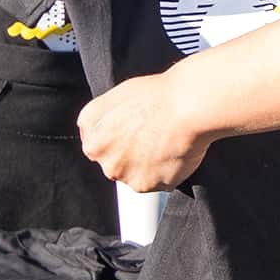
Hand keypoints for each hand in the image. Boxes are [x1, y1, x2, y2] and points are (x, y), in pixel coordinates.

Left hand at [79, 69, 216, 191]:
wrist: (187, 106)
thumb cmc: (158, 95)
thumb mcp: (119, 95)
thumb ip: (107, 117)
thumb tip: (111, 127)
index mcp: (92, 131)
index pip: (98, 143)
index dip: (118, 137)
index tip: (133, 133)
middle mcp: (103, 156)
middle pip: (115, 162)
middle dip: (131, 155)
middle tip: (152, 137)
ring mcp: (123, 173)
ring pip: (135, 175)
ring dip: (148, 166)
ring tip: (166, 143)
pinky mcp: (144, 185)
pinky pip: (156, 183)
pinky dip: (166, 173)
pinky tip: (175, 153)